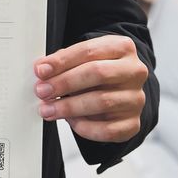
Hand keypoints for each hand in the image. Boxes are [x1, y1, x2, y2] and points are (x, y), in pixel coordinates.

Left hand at [33, 35, 147, 142]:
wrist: (119, 90)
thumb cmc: (97, 70)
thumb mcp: (83, 58)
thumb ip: (64, 61)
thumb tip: (42, 69)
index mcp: (122, 47)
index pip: (89, 51)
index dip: (62, 61)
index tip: (41, 71)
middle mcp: (134, 72)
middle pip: (98, 73)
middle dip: (65, 83)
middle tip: (42, 91)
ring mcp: (135, 98)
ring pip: (102, 102)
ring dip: (69, 107)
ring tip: (48, 109)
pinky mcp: (133, 123)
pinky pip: (108, 130)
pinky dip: (86, 127)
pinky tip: (71, 122)